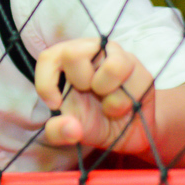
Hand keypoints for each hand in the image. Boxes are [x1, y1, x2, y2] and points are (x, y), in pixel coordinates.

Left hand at [35, 38, 156, 156]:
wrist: (128, 132)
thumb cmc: (94, 122)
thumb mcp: (69, 132)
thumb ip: (58, 132)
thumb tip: (71, 129)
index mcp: (64, 62)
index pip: (47, 58)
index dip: (47, 82)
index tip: (55, 104)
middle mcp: (88, 51)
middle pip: (73, 54)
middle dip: (79, 82)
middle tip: (87, 94)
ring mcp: (115, 56)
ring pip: (112, 67)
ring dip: (106, 91)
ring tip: (106, 101)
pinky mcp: (138, 68)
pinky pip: (133, 82)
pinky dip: (124, 101)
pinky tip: (122, 106)